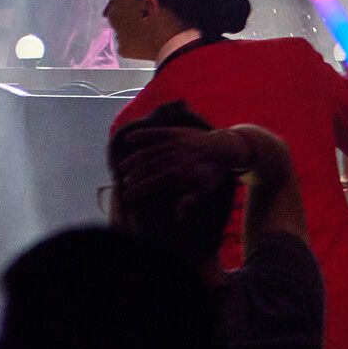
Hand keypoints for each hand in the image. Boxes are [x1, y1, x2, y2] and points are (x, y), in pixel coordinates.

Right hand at [111, 125, 246, 203]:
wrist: (225, 148)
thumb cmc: (213, 172)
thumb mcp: (206, 189)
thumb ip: (190, 201)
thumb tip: (178, 216)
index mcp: (182, 174)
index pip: (154, 182)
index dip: (139, 190)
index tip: (127, 196)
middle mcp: (176, 158)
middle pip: (148, 168)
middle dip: (134, 176)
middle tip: (123, 183)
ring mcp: (174, 144)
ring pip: (149, 152)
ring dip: (134, 160)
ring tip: (122, 167)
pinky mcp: (174, 132)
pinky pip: (155, 133)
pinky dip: (141, 134)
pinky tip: (129, 138)